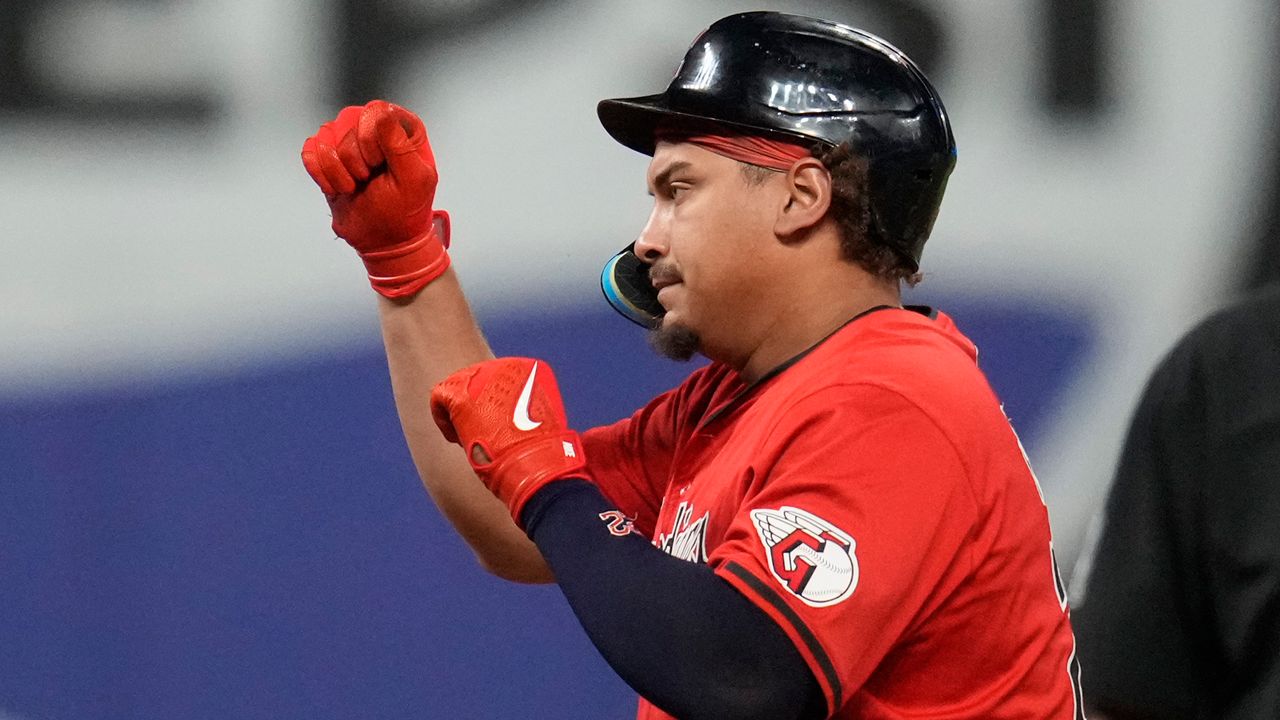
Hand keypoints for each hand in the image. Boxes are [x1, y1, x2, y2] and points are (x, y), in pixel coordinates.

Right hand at [301, 100, 450, 297]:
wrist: (384, 241)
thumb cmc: (404, 212)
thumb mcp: (413, 180)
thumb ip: (400, 145)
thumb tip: (380, 115)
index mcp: (403, 129)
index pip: (375, 111)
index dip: (371, 138)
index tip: (380, 165)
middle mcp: (375, 129)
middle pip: (347, 120)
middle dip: (353, 157)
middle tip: (367, 179)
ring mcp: (350, 141)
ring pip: (326, 133)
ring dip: (336, 169)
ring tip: (354, 187)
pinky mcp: (329, 158)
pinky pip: (310, 149)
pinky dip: (320, 173)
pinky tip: (337, 188)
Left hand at [430, 358, 587, 525]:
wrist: (534, 463)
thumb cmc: (540, 453)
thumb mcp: (538, 421)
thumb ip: (522, 409)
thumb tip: (506, 418)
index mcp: (530, 369)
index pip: (501, 381)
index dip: (497, 407)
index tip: (500, 429)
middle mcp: (507, 365)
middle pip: (478, 382)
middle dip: (478, 409)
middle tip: (483, 436)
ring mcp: (482, 377)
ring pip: (458, 387)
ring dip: (461, 415)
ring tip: (470, 441)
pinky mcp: (460, 392)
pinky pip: (439, 397)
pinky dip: (442, 419)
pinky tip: (455, 438)